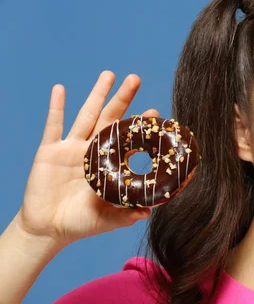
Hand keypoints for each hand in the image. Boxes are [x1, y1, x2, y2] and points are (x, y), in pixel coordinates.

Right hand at [17, 71, 157, 246]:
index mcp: (109, 164)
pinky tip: (60, 89)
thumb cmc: (81, 222)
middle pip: (110, 118)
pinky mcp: (49, 152)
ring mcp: (71, 148)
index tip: (154, 113)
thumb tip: (149, 212)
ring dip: (97, 94)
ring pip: (86, 115)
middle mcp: (92, 150)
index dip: (139, 126)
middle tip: (135, 79)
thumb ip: (127, 213)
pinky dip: (56, 107)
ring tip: (109, 74)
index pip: (128, 139)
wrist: (48, 229)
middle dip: (123, 99)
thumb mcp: (108, 218)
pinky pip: (53, 126)